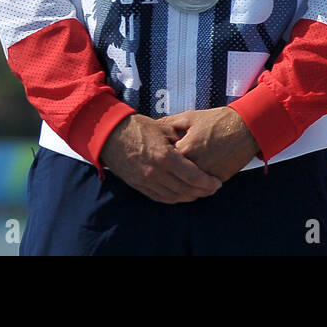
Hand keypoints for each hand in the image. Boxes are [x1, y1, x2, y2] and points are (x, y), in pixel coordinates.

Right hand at [100, 114, 222, 203]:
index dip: (207, 183)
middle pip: (185, 190)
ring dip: (189, 197)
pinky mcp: (138, 185)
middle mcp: (156, 173)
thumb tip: (196, 147)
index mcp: (165, 157)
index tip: (217, 183)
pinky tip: (182, 195)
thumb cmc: (138, 127)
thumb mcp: (164, 128)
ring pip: (173, 197)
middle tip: (213, 189)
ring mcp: (146, 181)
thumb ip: (181, 140)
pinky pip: (160, 197)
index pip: (192, 176)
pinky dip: (174, 199)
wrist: (109, 135)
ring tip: (200, 193)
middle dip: (202, 192)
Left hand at [159, 107, 259, 181]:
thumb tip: (154, 126)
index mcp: (184, 149)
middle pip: (175, 176)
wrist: (246, 126)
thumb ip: (169, 123)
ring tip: (180, 178)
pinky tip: (195, 181)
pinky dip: (199, 186)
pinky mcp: (218, 179)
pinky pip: (203, 188)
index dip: (162, 158)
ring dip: (184, 184)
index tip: (160, 156)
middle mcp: (194, 165)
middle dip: (171, 173)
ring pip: (188, 186)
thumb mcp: (191, 117)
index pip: (164, 161)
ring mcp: (207, 174)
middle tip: (168, 170)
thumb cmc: (219, 120)